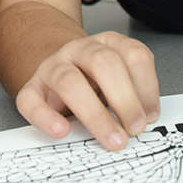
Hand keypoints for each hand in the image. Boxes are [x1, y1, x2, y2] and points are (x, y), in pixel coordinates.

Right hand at [15, 31, 159, 150]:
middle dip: (124, 99)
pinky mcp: (32, 87)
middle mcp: (80, 50)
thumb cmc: (92, 82)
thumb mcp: (117, 80)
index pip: (133, 54)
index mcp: (108, 44)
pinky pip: (31, 100)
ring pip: (69, 81)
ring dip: (95, 114)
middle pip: (103, 63)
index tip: (151, 116)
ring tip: (112, 139)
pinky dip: (46, 117)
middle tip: (135, 129)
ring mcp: (53, 66)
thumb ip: (132, 95)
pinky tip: (61, 130)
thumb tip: (147, 121)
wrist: (56, 72)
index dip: (146, 86)